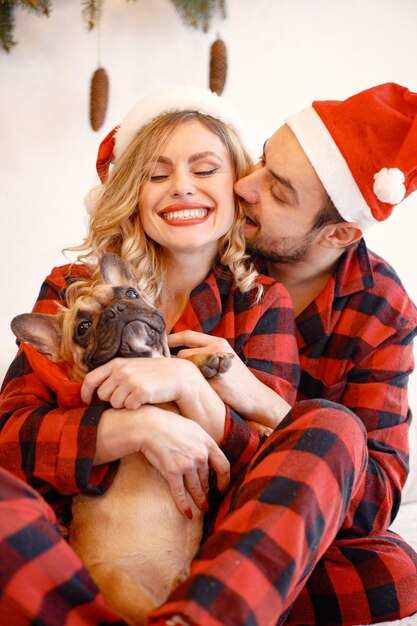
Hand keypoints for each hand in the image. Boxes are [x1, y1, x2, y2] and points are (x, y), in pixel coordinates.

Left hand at [81, 356, 192, 407]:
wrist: (179, 376)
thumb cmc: (154, 374)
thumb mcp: (133, 368)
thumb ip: (115, 374)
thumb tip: (96, 389)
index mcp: (117, 363)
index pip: (90, 379)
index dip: (86, 393)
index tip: (87, 402)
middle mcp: (122, 370)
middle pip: (102, 395)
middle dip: (111, 400)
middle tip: (124, 399)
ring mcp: (131, 380)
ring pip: (115, 403)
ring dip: (123, 405)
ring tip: (136, 398)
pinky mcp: (141, 391)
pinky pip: (129, 407)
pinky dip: (135, 407)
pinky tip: (145, 401)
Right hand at [140, 406, 229, 515]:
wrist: (150, 426)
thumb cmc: (169, 423)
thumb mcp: (192, 427)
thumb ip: (201, 440)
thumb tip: (205, 450)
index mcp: (207, 443)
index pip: (223, 465)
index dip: (225, 479)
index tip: (222, 486)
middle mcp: (200, 456)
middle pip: (207, 478)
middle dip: (207, 490)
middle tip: (207, 498)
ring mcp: (187, 465)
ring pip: (196, 488)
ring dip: (200, 500)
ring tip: (203, 508)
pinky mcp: (173, 473)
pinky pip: (180, 493)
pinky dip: (184, 505)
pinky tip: (187, 513)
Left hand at [169, 330, 290, 428]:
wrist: (256, 398)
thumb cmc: (238, 383)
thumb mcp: (224, 361)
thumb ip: (207, 355)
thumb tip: (181, 357)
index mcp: (217, 342)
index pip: (187, 335)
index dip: (171, 339)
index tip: (159, 344)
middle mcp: (215, 349)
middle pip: (182, 353)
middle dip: (171, 362)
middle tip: (162, 371)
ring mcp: (214, 363)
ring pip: (185, 367)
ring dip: (178, 376)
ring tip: (174, 384)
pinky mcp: (213, 380)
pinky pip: (190, 382)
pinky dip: (184, 386)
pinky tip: (181, 394)